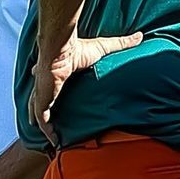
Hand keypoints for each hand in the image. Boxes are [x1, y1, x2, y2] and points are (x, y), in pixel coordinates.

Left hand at [29, 31, 143, 144]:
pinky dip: (47, 132)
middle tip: (56, 124)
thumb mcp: (103, 47)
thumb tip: (139, 36)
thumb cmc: (78, 48)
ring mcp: (42, 94)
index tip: (58, 102)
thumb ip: (120, 44)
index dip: (53, 93)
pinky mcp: (41, 102)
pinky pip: (42, 121)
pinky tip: (54, 142)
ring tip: (55, 138)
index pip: (51, 85)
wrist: (61, 49)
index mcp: (55, 72)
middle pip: (43, 101)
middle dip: (45, 112)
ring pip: (40, 114)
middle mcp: (45, 84)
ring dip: (45, 125)